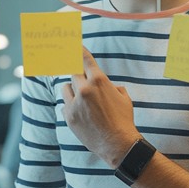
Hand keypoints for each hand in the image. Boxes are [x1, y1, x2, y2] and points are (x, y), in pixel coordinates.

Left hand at [61, 48, 139, 166]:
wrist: (118, 143)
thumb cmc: (124, 120)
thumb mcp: (124, 98)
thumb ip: (112, 87)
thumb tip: (109, 86)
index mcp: (99, 81)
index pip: (85, 60)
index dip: (78, 50)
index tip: (73, 44)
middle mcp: (84, 89)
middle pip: (73, 73)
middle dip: (78, 77)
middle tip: (83, 83)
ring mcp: (74, 103)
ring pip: (66, 88)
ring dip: (72, 91)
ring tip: (83, 102)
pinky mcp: (69, 116)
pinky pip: (65, 105)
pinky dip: (71, 107)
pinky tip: (82, 115)